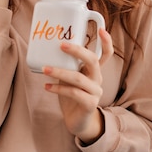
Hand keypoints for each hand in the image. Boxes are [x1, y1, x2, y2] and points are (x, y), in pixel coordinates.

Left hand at [43, 28, 113, 144]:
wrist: (78, 122)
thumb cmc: (72, 96)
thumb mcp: (70, 78)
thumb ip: (67, 66)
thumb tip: (49, 50)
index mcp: (94, 71)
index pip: (106, 54)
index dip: (106, 42)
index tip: (102, 29)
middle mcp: (98, 79)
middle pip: (93, 61)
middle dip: (77, 51)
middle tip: (61, 45)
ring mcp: (95, 92)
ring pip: (79, 78)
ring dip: (59, 72)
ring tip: (44, 69)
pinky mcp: (89, 104)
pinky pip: (73, 93)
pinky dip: (58, 88)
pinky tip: (47, 87)